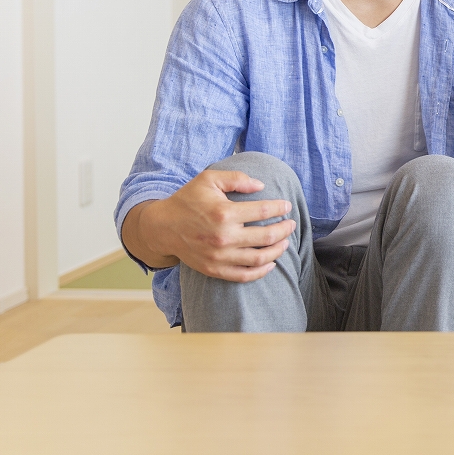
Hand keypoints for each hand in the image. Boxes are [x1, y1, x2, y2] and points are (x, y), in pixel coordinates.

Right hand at [122, 170, 295, 282]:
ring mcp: (219, 256)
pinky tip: (271, 263)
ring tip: (285, 242)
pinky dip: (261, 271)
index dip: (280, 208)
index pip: (263, 210)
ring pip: (259, 257)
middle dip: (284, 230)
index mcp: (224, 213)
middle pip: (266, 236)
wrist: (162, 227)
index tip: (287, 206)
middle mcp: (223, 237)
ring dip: (278, 250)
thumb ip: (236, 179)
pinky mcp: (214, 269)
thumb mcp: (209, 179)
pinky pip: (244, 275)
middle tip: (291, 225)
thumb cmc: (187, 200)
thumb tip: (261, 185)